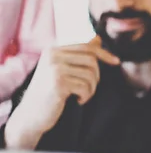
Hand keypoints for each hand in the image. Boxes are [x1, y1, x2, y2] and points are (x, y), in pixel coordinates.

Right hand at [5, 37, 119, 149]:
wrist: (31, 115)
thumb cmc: (50, 93)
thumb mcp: (63, 70)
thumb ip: (79, 54)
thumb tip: (98, 38)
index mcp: (53, 50)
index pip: (86, 46)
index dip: (104, 53)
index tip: (116, 61)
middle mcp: (52, 56)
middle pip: (91, 59)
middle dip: (96, 76)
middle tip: (87, 88)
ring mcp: (54, 68)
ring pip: (90, 74)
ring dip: (91, 89)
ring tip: (81, 95)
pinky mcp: (58, 83)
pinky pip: (85, 87)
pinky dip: (86, 96)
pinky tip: (76, 100)